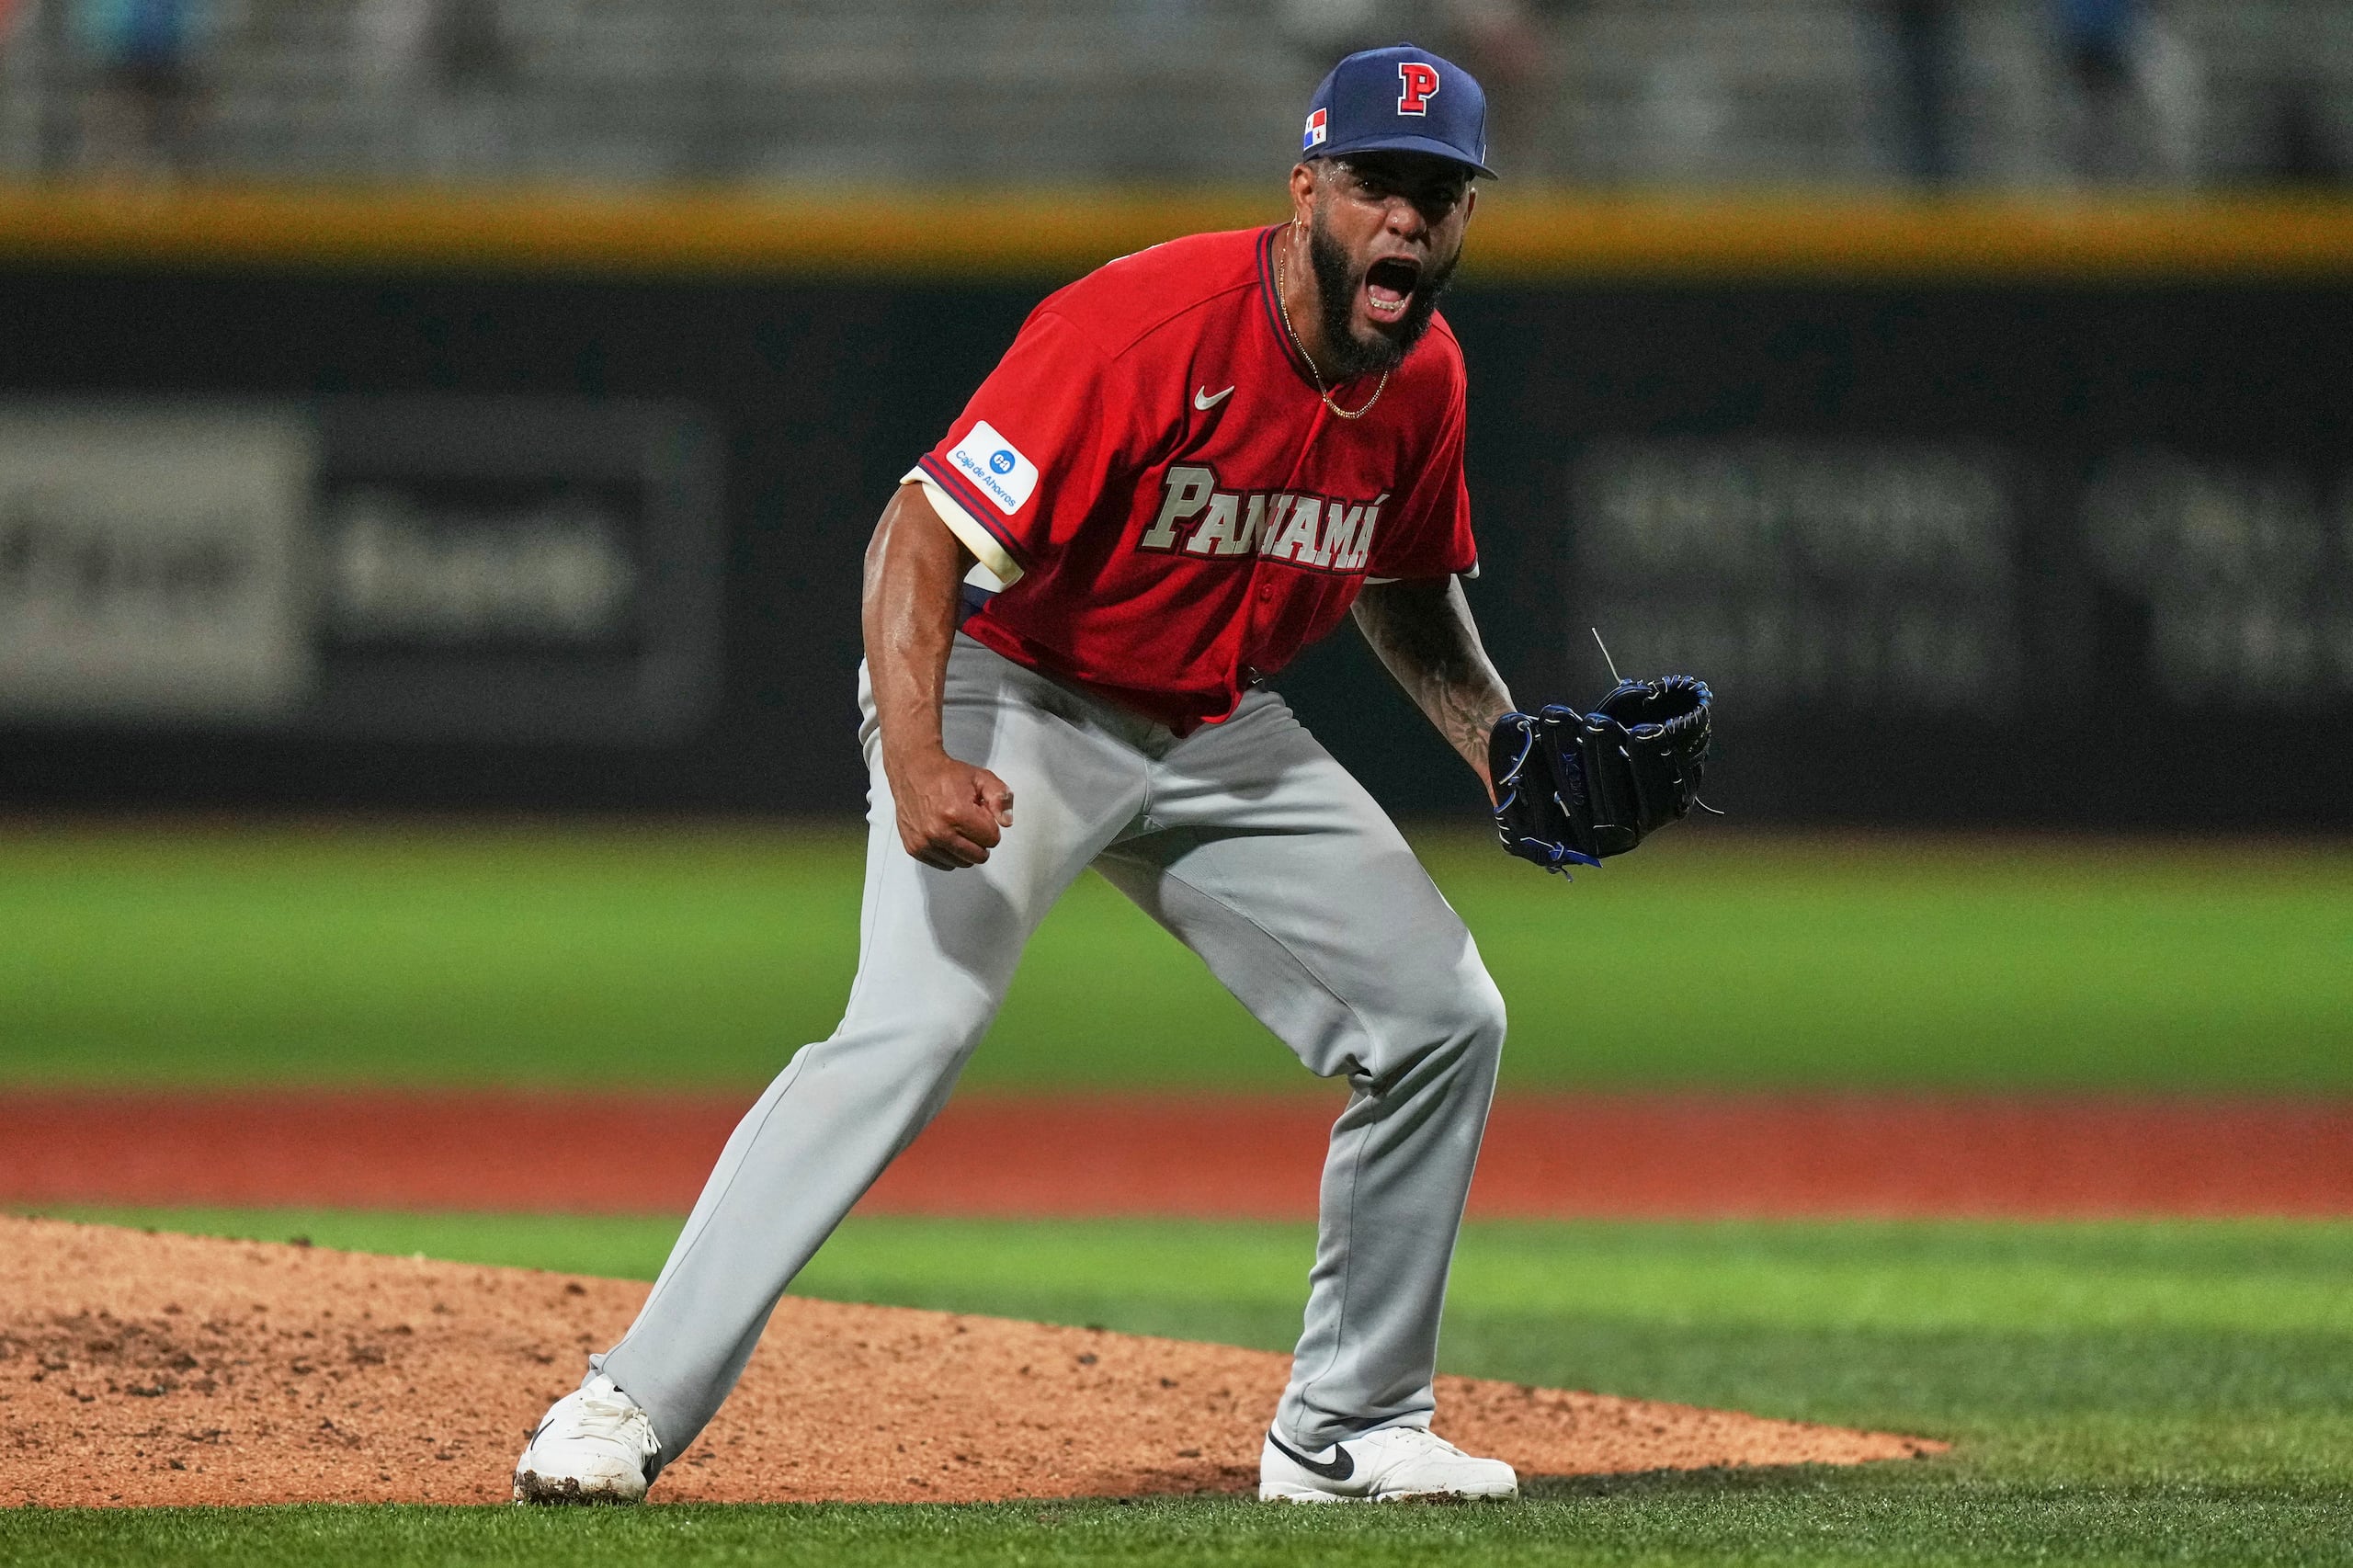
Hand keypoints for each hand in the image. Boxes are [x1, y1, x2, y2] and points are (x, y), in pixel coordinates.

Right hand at [885, 747, 1015, 869]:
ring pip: (962, 862)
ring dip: (965, 848)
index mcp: (956, 814)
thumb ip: (1000, 798)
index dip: (989, 826)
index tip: (980, 814)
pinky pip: (945, 864)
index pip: (992, 839)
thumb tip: (1006, 821)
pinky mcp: (914, 849)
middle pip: (978, 856)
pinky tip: (945, 834)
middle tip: (970, 821)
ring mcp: (924, 843)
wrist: (913, 772)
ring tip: (956, 826)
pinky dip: (949, 853)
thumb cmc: (945, 776)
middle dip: (979, 839)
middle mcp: (938, 832)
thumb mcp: (981, 778)